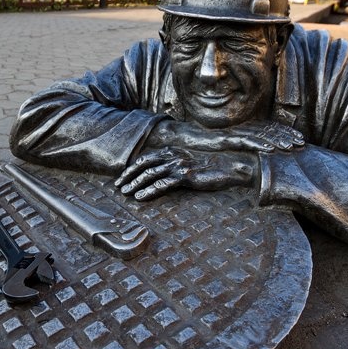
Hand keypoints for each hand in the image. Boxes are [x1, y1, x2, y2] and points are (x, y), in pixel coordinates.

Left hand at [115, 147, 256, 200]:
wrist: (229, 167)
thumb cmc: (209, 168)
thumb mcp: (188, 164)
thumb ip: (173, 167)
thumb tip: (159, 177)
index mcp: (172, 151)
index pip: (146, 158)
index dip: (132, 168)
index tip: (121, 178)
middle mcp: (173, 155)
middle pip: (144, 164)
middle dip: (128, 175)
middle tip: (118, 186)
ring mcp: (179, 164)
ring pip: (150, 173)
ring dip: (136, 184)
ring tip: (126, 193)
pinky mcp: (186, 175)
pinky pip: (163, 183)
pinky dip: (149, 190)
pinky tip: (141, 197)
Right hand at [147, 120, 303, 153]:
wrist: (178, 140)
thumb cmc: (198, 148)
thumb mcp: (221, 152)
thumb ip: (235, 154)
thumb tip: (249, 164)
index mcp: (240, 132)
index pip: (266, 131)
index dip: (283, 134)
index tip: (298, 141)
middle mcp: (239, 130)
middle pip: (268, 130)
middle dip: (286, 135)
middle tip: (303, 142)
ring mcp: (233, 133)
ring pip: (261, 134)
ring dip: (278, 139)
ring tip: (293, 145)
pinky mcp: (225, 138)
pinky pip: (247, 139)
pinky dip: (261, 143)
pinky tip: (272, 147)